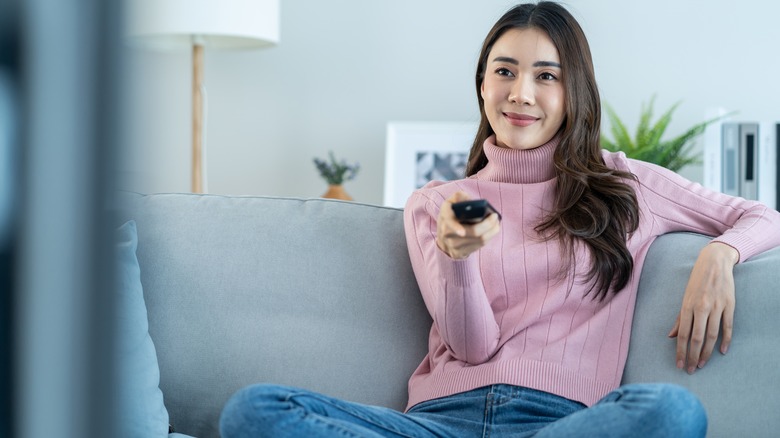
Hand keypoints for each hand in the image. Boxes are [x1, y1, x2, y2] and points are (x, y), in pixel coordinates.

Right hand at [436, 192, 500, 259]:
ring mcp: (453, 245)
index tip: (462, 232)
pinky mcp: (459, 253)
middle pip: (473, 232)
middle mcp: (446, 232)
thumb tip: (469, 200)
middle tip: (495, 216)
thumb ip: (459, 196)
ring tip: (496, 223)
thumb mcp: (451, 203)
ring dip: (492, 231)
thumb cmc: (451, 216)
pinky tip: (492, 230)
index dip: (455, 227)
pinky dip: (489, 237)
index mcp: (444, 216)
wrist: (443, 239)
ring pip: (479, 239)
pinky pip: (480, 245)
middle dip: (488, 224)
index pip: (449, 221)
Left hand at [668, 242, 738, 373]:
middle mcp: (702, 308)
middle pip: (696, 338)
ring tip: (702, 364)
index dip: (681, 351)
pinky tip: (722, 352)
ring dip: (706, 352)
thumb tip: (671, 336)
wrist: (714, 263)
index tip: (679, 364)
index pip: (683, 334)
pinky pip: (728, 327)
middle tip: (691, 369)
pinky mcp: (729, 305)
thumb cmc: (697, 282)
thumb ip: (679, 318)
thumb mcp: (685, 297)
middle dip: (692, 356)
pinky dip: (725, 340)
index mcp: (688, 306)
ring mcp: (717, 307)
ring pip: (711, 335)